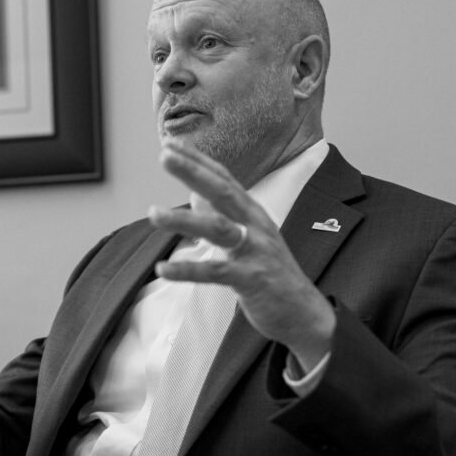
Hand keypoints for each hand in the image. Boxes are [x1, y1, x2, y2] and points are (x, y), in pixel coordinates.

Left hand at [148, 140, 334, 369]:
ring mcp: (255, 251)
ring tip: (153, 213)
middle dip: (193, 172)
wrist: (303, 312)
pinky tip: (163, 269)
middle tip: (164, 156)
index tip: (170, 143)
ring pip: (217, 228)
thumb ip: (223, 216)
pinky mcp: (252, 278)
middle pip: (222, 192)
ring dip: (183, 219)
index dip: (197, 160)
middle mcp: (255, 225)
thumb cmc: (271, 273)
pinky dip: (188, 270)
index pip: (223, 178)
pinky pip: (216, 272)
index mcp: (252, 213)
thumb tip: (196, 196)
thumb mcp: (249, 238)